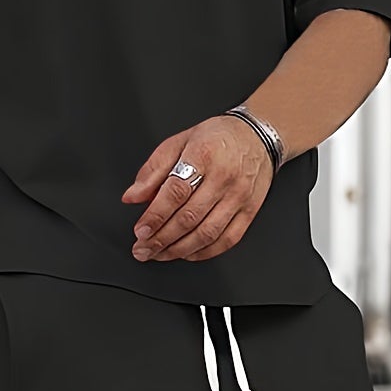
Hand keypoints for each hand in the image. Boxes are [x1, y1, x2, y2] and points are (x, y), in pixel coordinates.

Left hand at [122, 115, 273, 261]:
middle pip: (189, 217)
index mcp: (203, 155)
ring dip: (179, 250)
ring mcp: (239, 196)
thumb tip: (132, 196)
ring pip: (207, 233)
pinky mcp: (250, 211)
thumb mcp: (179, 142)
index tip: (140, 230)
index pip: (176, 192)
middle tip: (142, 249)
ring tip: (159, 254)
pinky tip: (186, 253)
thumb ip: (153, 170)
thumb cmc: (217, 138)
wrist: (257, 136)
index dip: (156, 215)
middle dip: (161, 239)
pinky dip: (204, 252)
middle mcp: (224, 177)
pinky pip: (227, 239)